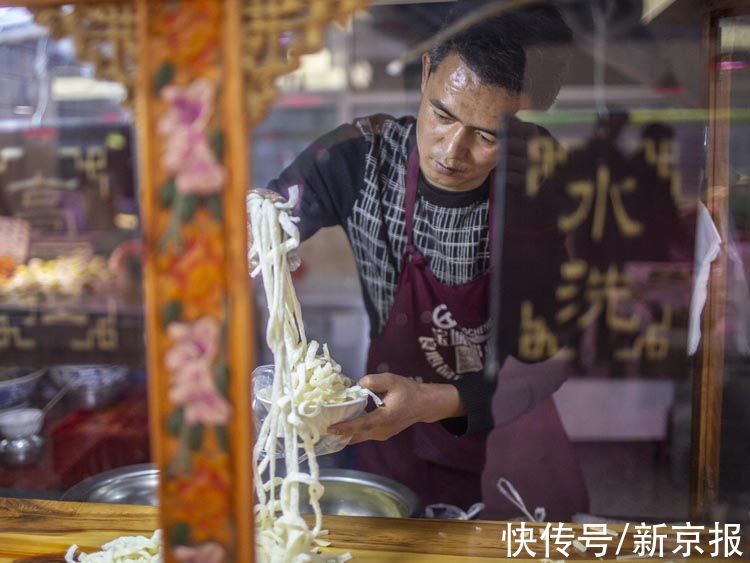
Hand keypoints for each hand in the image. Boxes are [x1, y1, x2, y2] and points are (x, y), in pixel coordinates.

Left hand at [327, 372, 463, 444]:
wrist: (424, 405)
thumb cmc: (408, 391)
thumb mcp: (392, 380)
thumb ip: (375, 381)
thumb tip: (358, 383)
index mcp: (384, 418)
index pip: (361, 425)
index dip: (345, 427)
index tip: (330, 428)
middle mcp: (381, 430)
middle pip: (356, 435)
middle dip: (339, 434)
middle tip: (320, 430)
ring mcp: (382, 434)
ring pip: (359, 437)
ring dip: (344, 434)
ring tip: (327, 428)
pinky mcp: (382, 434)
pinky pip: (363, 436)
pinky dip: (352, 432)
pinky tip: (342, 426)